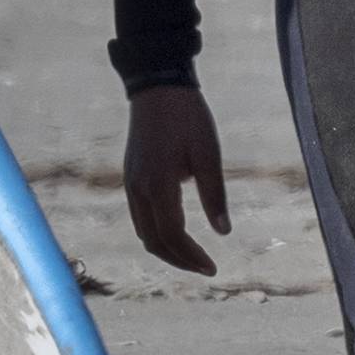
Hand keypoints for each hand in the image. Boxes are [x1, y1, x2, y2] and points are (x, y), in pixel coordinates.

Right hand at [123, 83, 229, 274]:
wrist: (157, 86)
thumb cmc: (188, 117)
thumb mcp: (209, 154)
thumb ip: (214, 195)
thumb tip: (223, 232)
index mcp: (159, 185)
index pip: (172, 236)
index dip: (192, 257)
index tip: (213, 268)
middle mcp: (139, 189)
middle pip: (153, 242)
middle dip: (179, 260)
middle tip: (205, 267)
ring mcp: (131, 183)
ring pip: (143, 231)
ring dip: (166, 248)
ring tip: (192, 255)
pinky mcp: (131, 176)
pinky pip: (139, 216)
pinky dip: (157, 232)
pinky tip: (176, 230)